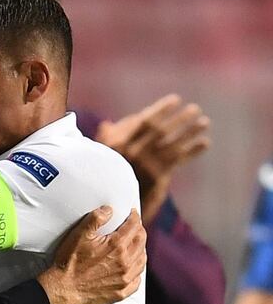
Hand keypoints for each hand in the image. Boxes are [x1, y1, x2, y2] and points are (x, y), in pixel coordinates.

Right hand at [38, 207, 145, 303]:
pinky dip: (137, 270)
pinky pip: (137, 279)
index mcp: (116, 245)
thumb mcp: (79, 234)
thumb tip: (109, 210)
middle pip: (141, 241)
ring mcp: (125, 278)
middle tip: (134, 227)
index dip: (134, 217)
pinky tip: (132, 267)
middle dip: (139, 231)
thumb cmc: (69, 262)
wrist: (63, 288)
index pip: (134, 226)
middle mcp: (125, 262)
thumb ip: (95, 219)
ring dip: (140, 249)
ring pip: (142, 260)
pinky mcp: (121, 291)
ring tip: (134, 245)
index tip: (132, 214)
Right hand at [96, 94, 210, 220]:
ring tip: (204, 122)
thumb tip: (107, 124)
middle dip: (179, 119)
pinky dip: (192, 151)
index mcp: (119, 142)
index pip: (144, 121)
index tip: (175, 100)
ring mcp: (145, 165)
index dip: (161, 109)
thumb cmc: (106, 174)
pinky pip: (178, 160)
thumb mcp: (100, 155)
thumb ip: (105, 139)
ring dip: (190, 132)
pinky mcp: (156, 177)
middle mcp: (131, 152)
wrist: (111, 203)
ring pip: (172, 144)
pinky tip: (204, 143)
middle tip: (195, 109)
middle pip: (160, 131)